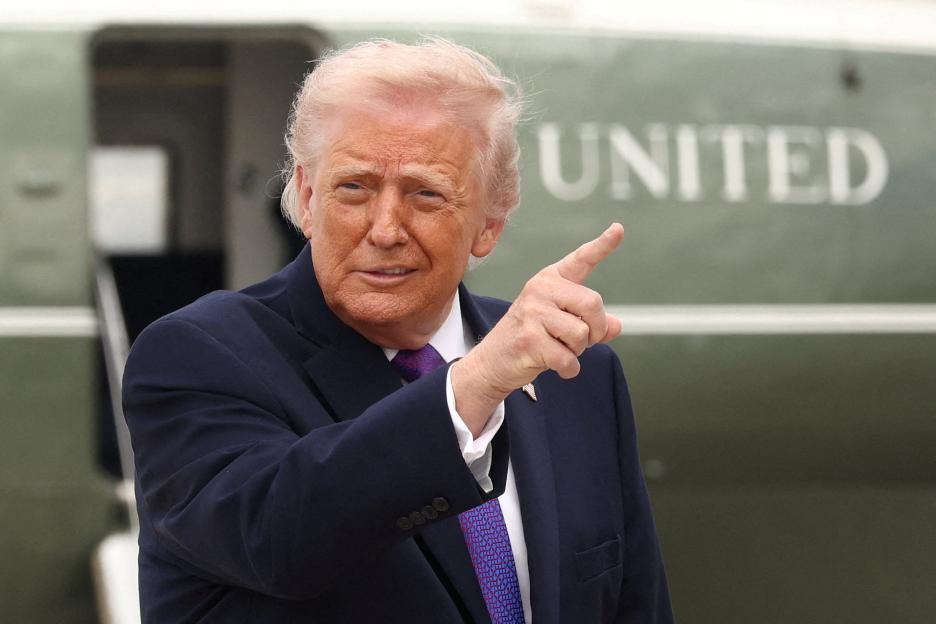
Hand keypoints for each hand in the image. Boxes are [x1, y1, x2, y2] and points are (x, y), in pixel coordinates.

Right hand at [451, 223, 623, 434]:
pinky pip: (568, 358)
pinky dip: (569, 369)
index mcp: (550, 280)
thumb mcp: (562, 325)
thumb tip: (616, 326)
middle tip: (583, 342)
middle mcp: (541, 289)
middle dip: (596, 329)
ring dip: (578, 351)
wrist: (492, 361)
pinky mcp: (529, 339)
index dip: (602, 245)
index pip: (581, 259)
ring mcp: (533, 312)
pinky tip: (556, 367)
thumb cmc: (531, 339)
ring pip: (582, 334)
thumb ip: (590, 322)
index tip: (618, 229)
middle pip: (593, 304)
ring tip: (559, 350)